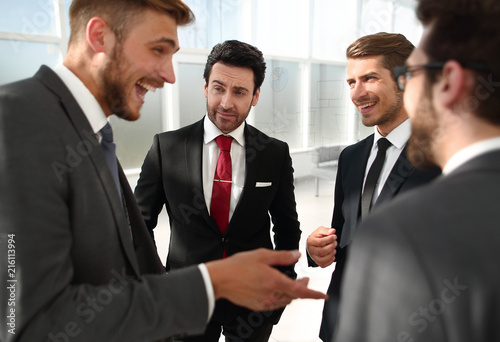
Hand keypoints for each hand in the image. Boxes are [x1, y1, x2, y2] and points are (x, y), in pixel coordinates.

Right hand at [205, 249, 326, 311]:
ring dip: (291, 293)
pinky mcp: (257, 306)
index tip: (323, 295)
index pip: (301, 291)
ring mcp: (264, 302)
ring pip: (285, 301)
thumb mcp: (262, 255)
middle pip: (294, 296)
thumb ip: (282, 256)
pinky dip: (279, 297)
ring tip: (290, 283)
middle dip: (302, 289)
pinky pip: (274, 304)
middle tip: (304, 281)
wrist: (220, 279)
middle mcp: (272, 295)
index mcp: (275, 282)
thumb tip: (296, 255)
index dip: (314, 294)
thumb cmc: (238, 266)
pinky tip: (274, 289)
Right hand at [306, 226, 336, 267]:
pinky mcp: (317, 262)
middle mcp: (311, 250)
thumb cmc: (316, 238)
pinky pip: (323, 264)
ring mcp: (314, 257)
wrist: (313, 244)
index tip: (334, 237)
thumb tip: (332, 231)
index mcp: (311, 241)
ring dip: (331, 255)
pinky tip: (332, 256)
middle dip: (331, 247)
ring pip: (322, 259)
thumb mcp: (320, 231)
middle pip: (321, 252)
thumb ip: (326, 230)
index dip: (329, 239)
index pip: (320, 242)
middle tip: (335, 243)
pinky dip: (330, 261)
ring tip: (334, 250)